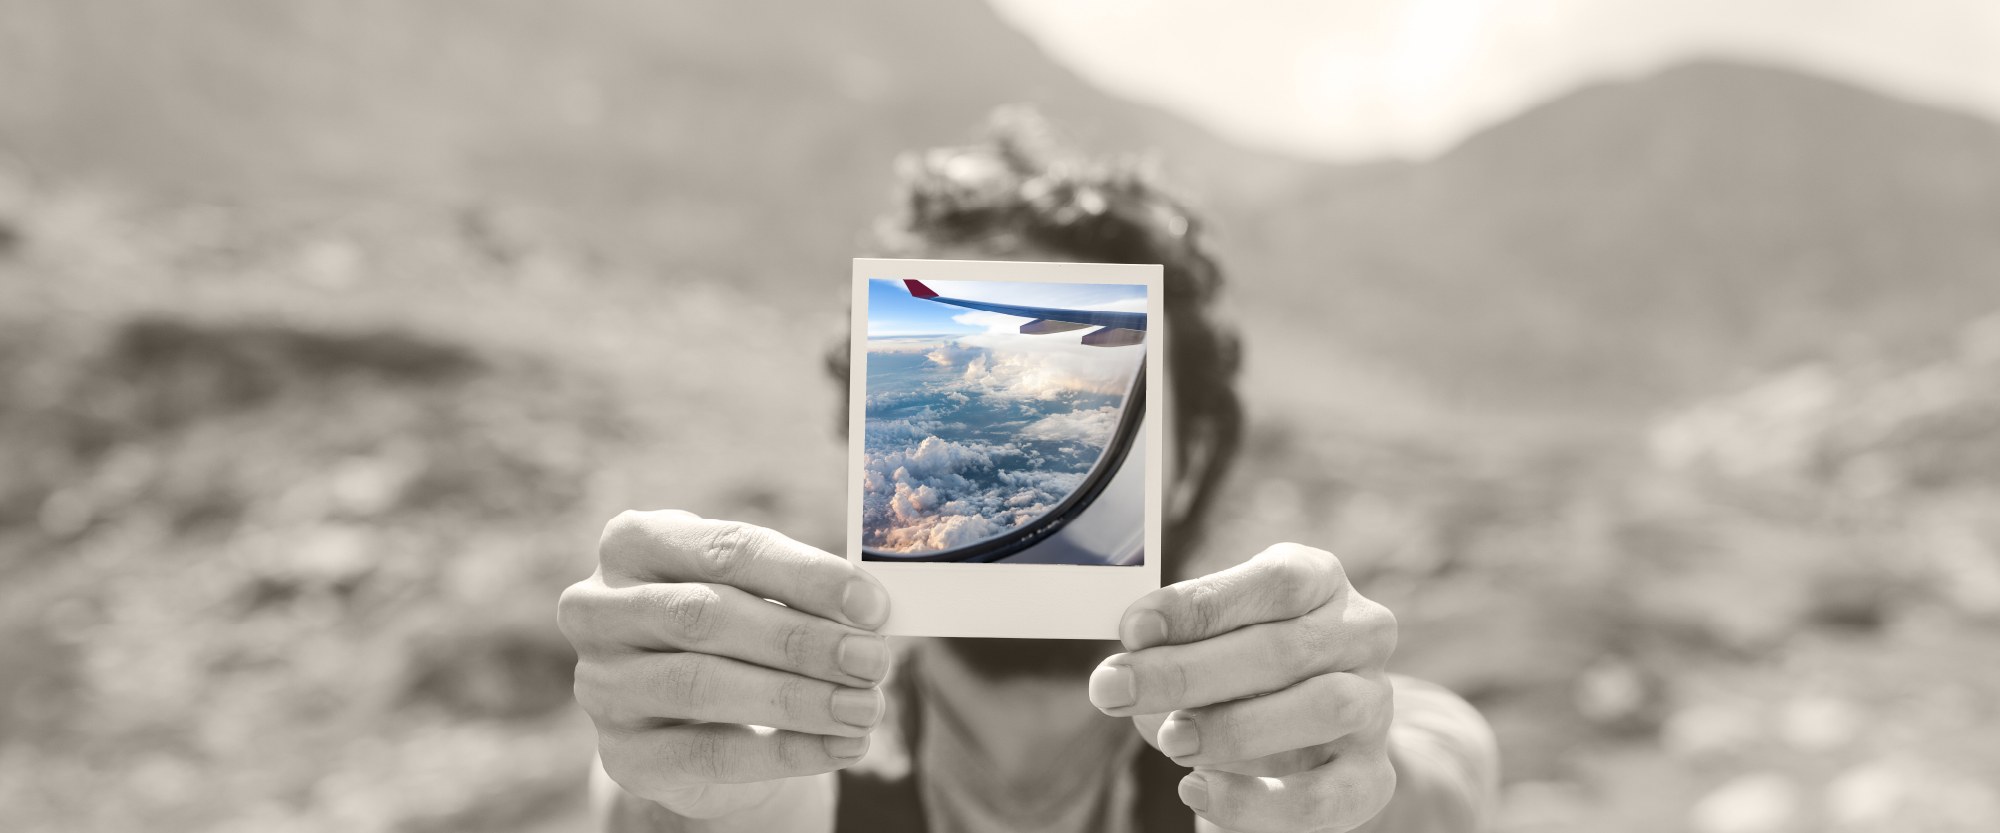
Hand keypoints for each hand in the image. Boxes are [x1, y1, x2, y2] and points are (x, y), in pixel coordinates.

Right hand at [558, 510, 893, 819]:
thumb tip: (871, 613)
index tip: (872, 604)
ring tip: (864, 707)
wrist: (696, 721)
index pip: (727, 549)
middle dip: (804, 639)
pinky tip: (841, 747)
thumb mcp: (759, 595)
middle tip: (873, 660)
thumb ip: (802, 595)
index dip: (806, 576)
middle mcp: (598, 608)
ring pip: (703, 685)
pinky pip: (709, 755)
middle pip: (709, 615)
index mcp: (634, 542)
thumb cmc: (738, 633)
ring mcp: (601, 684)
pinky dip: (786, 752)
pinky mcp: (622, 754)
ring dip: (799, 698)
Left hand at [1089, 543, 1397, 832]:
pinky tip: (1197, 788)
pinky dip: (1256, 800)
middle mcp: (1360, 634)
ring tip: (1169, 740)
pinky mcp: (1372, 775)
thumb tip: (1123, 677)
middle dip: (1187, 672)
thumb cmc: (1243, 664)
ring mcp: (1375, 705)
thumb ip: (1175, 646)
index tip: (1133, 629)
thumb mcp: (1213, 636)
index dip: (1200, 605)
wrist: (1314, 730)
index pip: (1274, 583)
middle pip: (1284, 649)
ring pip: (1321, 710)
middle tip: (1115, 690)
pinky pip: (1323, 795)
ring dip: (1232, 728)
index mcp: (1319, 579)